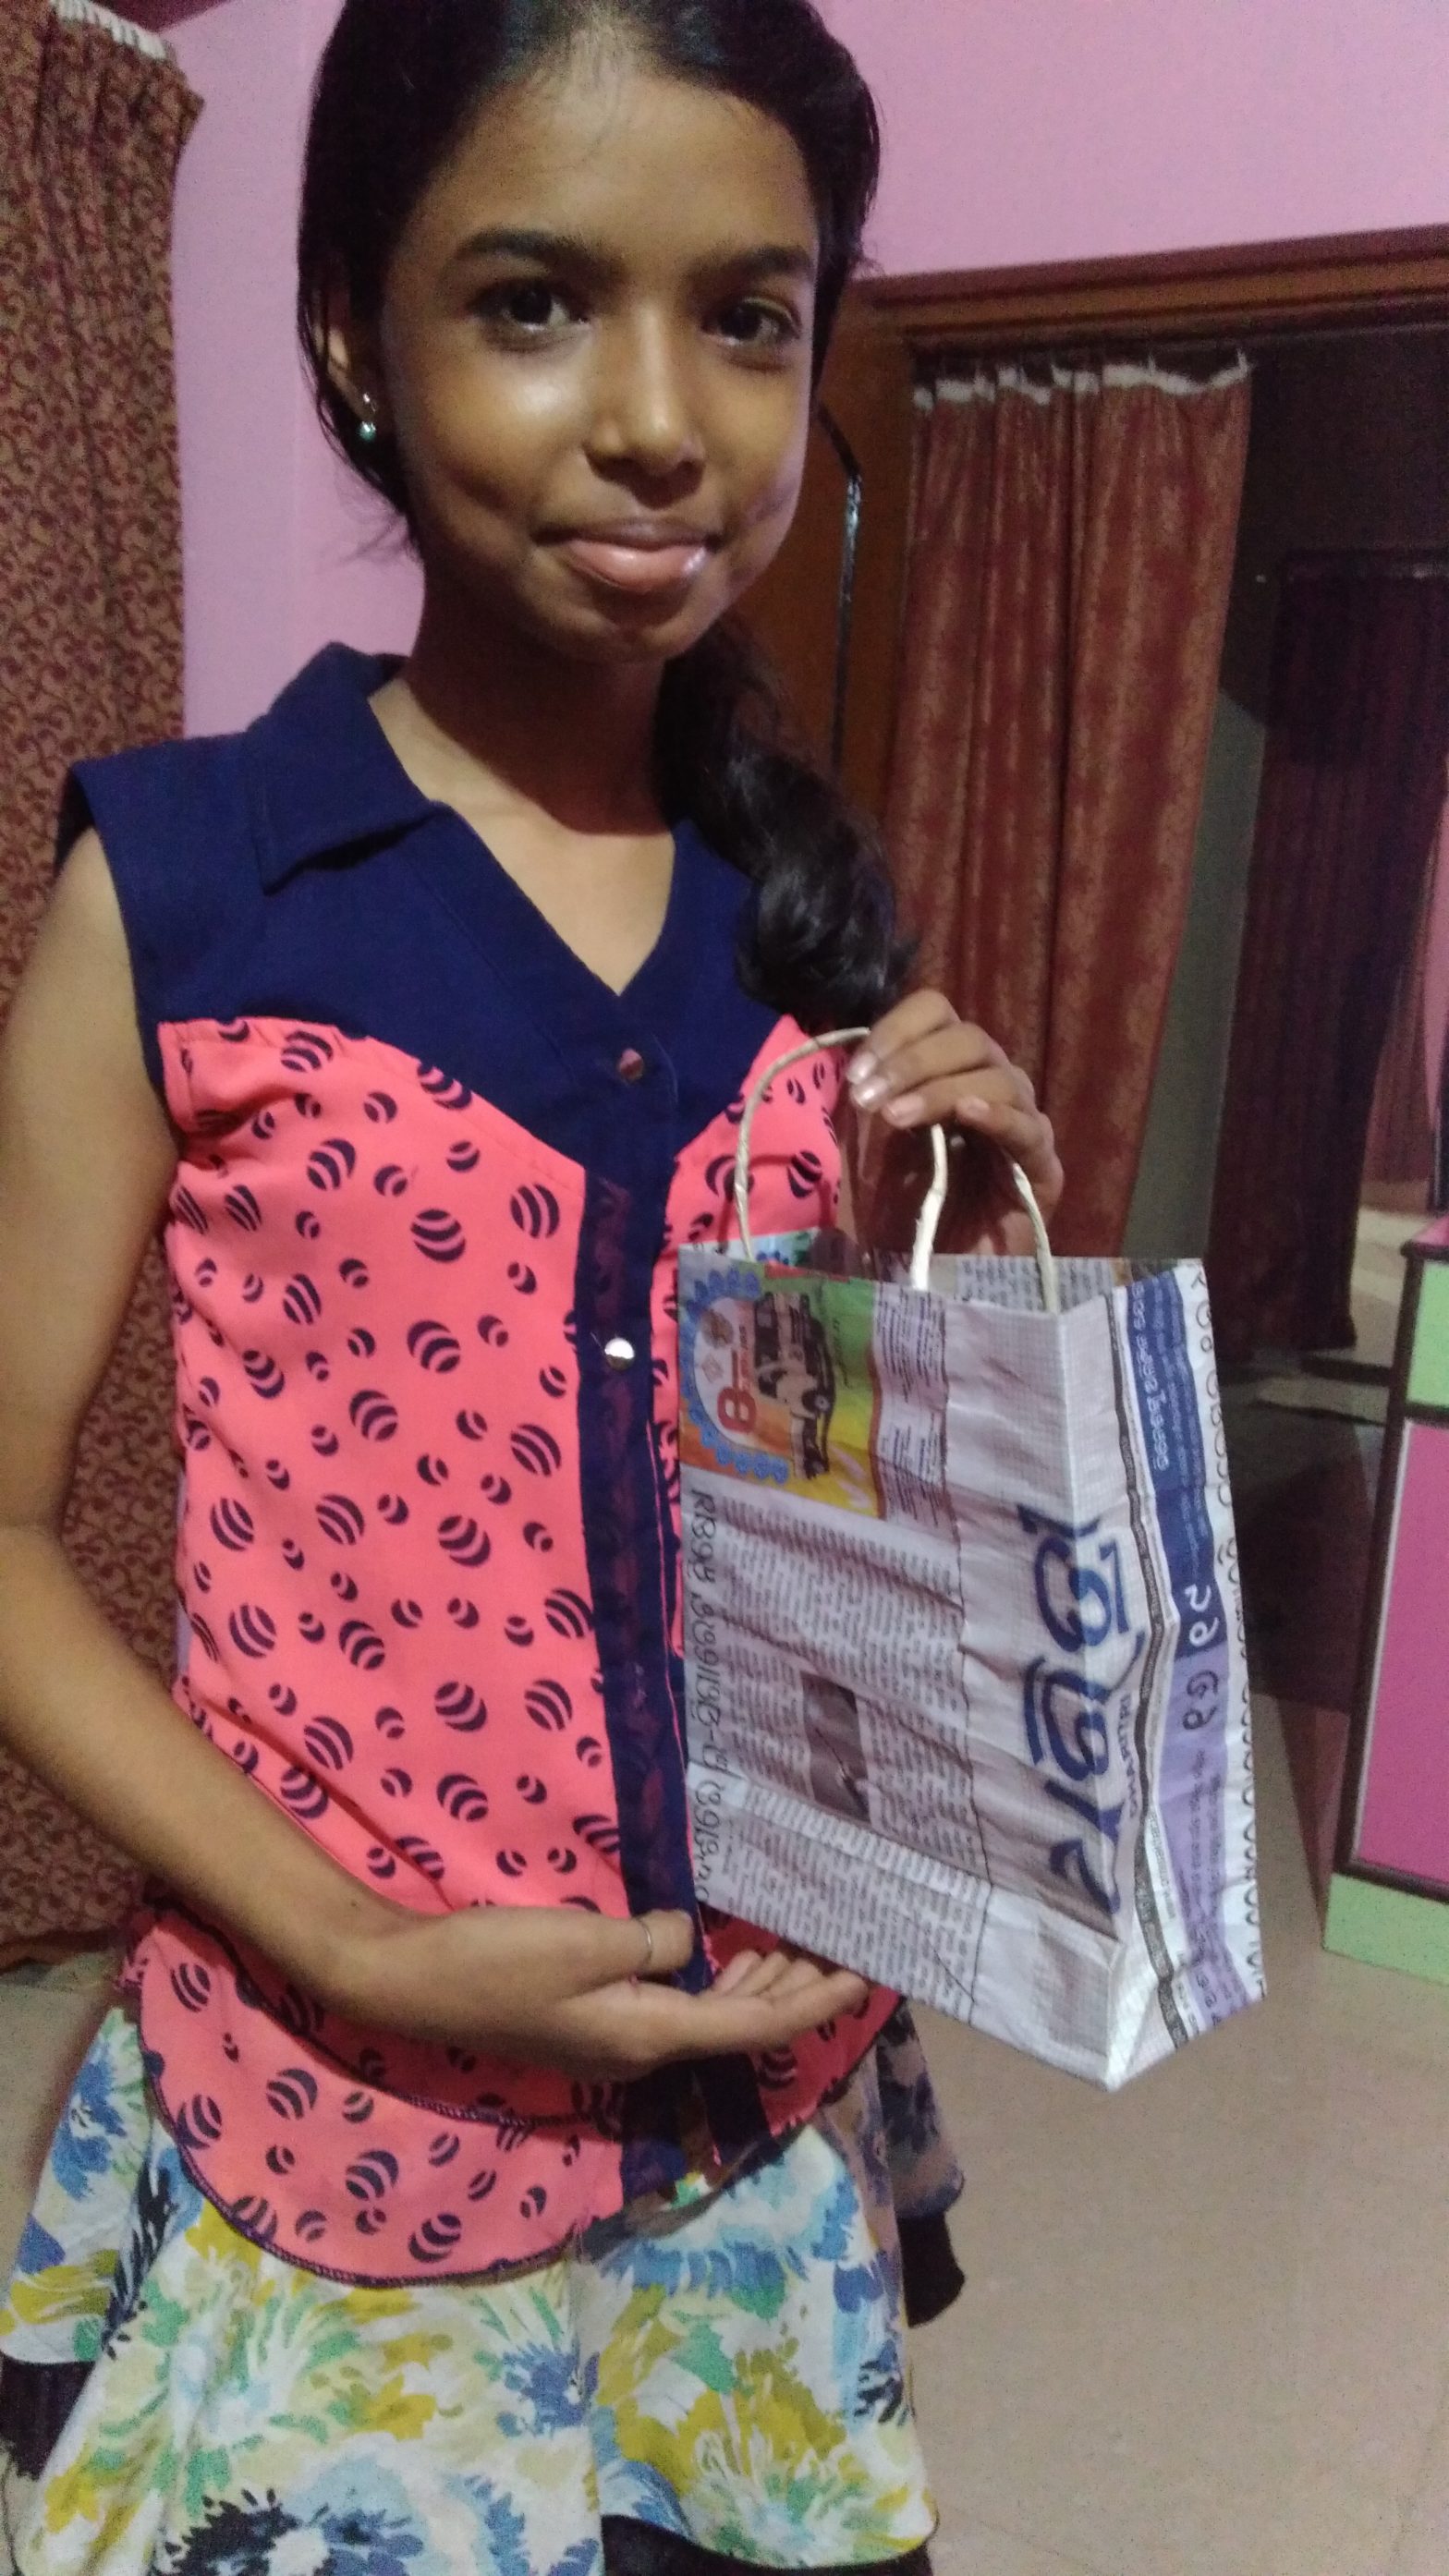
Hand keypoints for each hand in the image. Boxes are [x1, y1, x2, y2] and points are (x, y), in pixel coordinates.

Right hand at [335, 1901, 870, 2084]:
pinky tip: (720, 1952)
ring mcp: (616, 2040)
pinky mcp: (592, 2021)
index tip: (864, 1975)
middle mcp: (644, 2049)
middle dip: (797, 1990)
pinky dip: (715, 1979)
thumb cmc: (498, 1962)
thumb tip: (689, 1940)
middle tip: (841, 1945)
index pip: (758, 2022)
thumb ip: (652, 1940)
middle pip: (742, 2025)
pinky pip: (678, 2005)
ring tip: (796, 1945)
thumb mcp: (586, 1942)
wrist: (411, 1984)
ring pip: (711, 2016)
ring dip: (758, 1983)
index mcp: (652, 2034)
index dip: (815, 2000)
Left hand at [847, 991, 1062, 1254]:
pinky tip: (965, 1115)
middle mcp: (988, 1088)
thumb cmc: (894, 1219)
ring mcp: (1020, 1126)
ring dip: (939, 1087)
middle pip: (969, 1036)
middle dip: (911, 1059)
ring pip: (998, 1074)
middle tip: (868, 1097)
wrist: (924, 1287)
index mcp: (946, 1074)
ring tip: (895, 1119)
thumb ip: (865, 1099)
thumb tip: (850, 1053)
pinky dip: (997, 1113)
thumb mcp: (863, 1150)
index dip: (898, 1028)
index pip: (937, 1014)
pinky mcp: (1042, 1170)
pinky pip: (1028, 1127)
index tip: (856, 1071)